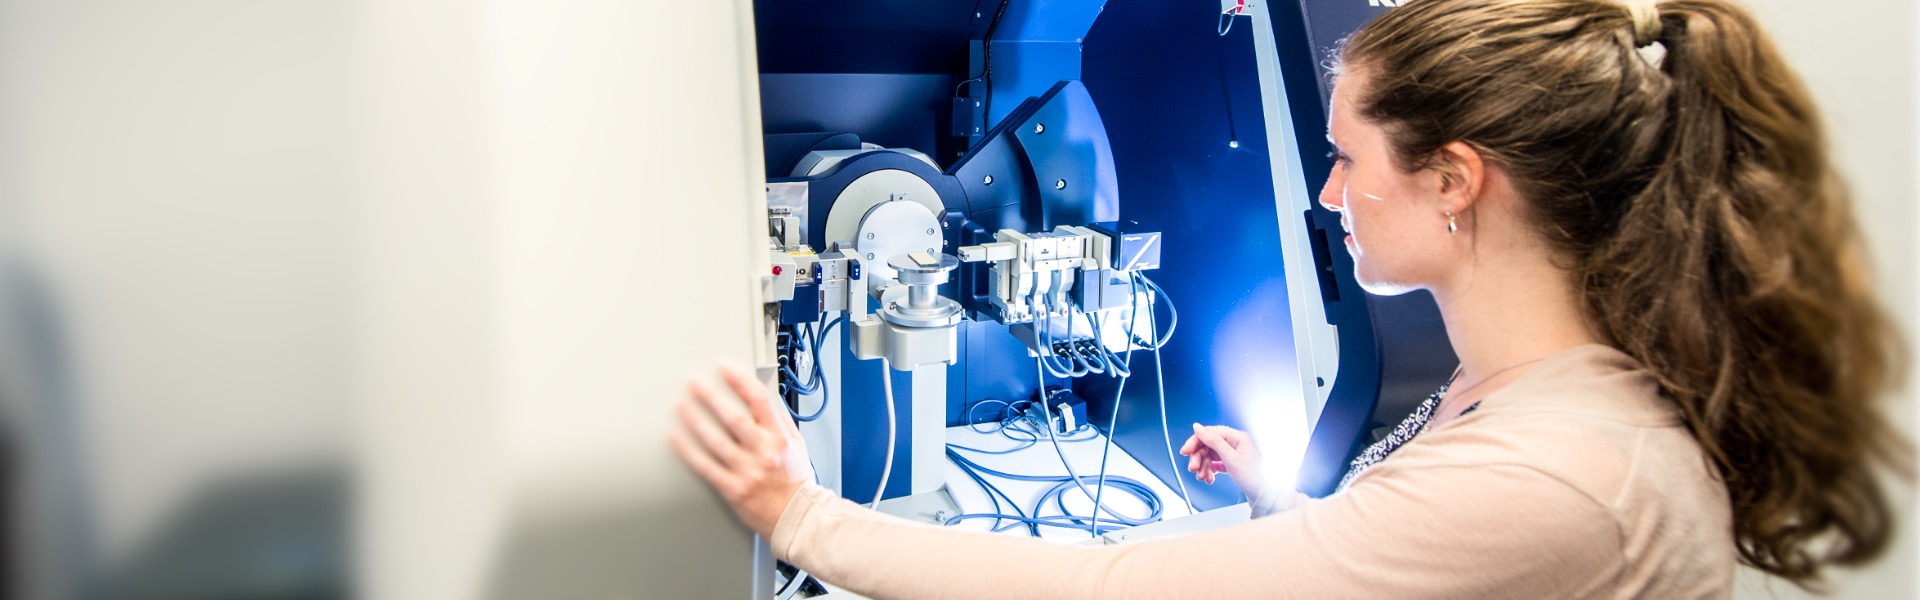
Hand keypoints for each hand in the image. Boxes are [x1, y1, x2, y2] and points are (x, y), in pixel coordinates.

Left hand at [670, 363, 810, 537]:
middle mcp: (763, 453)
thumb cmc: (795, 482)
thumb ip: (780, 421)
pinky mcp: (732, 489)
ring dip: (695, 421)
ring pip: (716, 441)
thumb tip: (763, 397)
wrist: (796, 518)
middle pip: (733, 418)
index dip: (740, 380)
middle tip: (694, 383)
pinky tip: (676, 440)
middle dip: (711, 397)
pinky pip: (706, 467)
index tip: (724, 368)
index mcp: (779, 438)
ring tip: (681, 406)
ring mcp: (747, 472)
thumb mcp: (797, 445)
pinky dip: (689, 452)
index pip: (760, 400)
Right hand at [1179, 423, 1264, 501]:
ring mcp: (1233, 454)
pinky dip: (1209, 470)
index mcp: (1237, 437)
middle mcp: (1235, 443)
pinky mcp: (1231, 464)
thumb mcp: (1231, 458)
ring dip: (1203, 466)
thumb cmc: (1255, 477)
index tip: (1185, 451)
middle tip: (1193, 468)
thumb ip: (1213, 441)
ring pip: (1210, 456)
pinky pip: (1215, 464)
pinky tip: (1208, 478)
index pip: (1210, 433)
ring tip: (1202, 477)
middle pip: (1208, 445)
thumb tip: (1198, 427)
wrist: (1264, 496)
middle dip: (1199, 458)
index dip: (1195, 442)